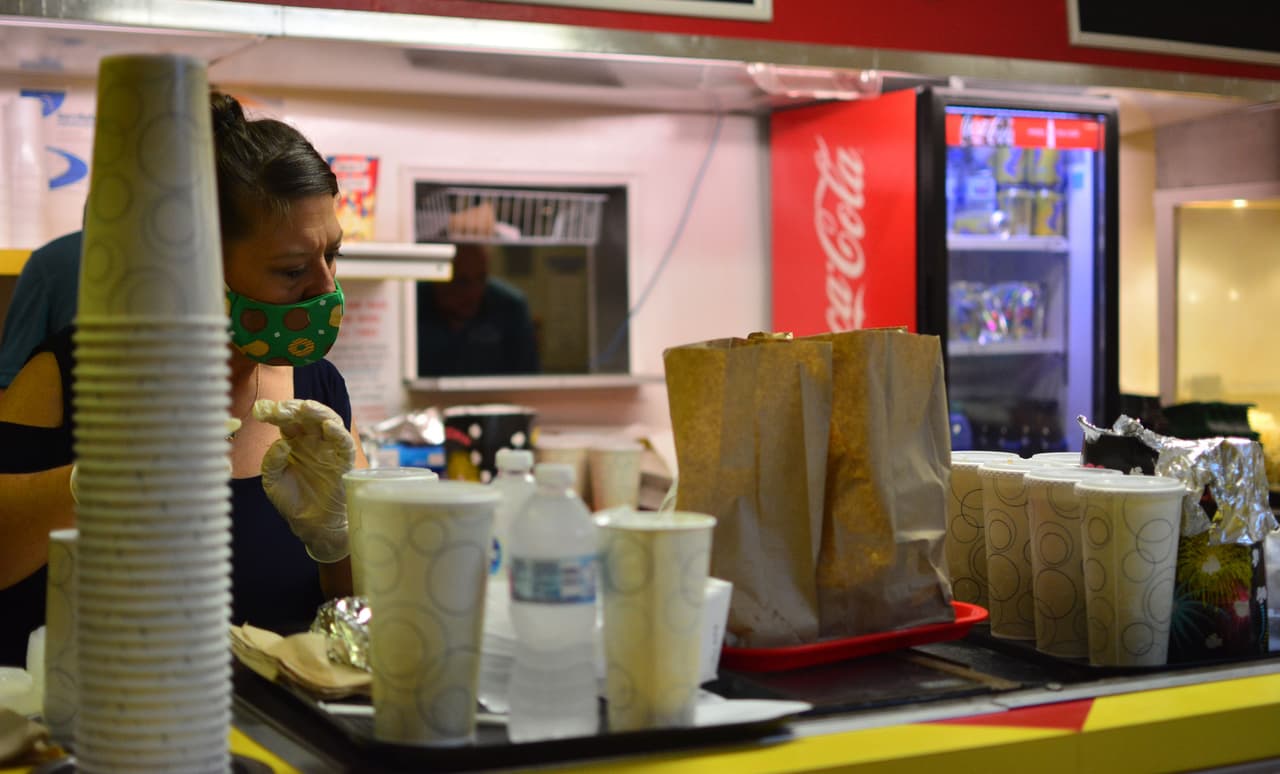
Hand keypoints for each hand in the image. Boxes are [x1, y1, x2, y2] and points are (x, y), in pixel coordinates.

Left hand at [255, 399, 355, 562]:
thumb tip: (282, 443)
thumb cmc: (292, 500)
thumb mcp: (272, 481)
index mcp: (293, 442)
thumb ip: (272, 461)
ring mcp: (329, 450)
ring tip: (306, 408)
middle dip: (294, 408)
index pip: (286, 420)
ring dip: (318, 412)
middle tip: (281, 409)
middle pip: (307, 416)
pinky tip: (327, 426)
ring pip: (329, 421)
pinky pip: (344, 443)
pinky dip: (339, 433)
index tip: (261, 410)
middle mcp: (312, 441)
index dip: (274, 412)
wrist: (310, 524)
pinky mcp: (343, 462)